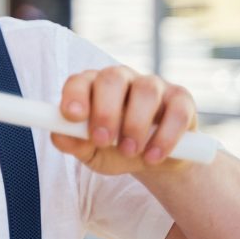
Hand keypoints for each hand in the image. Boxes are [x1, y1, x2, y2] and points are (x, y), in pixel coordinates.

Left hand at [50, 66, 197, 175]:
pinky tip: (153, 156)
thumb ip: (72, 143)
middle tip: (103, 140)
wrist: (152, 161)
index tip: (73, 117)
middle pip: (112, 78)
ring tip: (129, 152)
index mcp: (92, 86)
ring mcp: (153, 85)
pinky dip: (166, 137)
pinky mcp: (181, 99)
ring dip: (136, 125)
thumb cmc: (113, 149)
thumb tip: (58, 135)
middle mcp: (121, 79)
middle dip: (106, 110)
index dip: (75, 95)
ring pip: (146, 91)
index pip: (80, 80)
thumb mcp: (90, 152)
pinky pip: (177, 111)